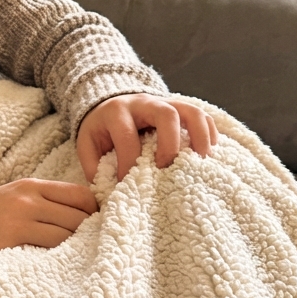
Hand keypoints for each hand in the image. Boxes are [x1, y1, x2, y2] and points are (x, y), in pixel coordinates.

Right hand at [0, 178, 97, 278]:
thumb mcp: (9, 199)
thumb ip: (40, 203)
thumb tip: (81, 218)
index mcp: (30, 185)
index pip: (81, 195)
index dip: (95, 213)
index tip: (97, 229)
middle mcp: (28, 198)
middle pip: (81, 215)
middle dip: (92, 233)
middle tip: (95, 250)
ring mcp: (20, 218)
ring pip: (70, 233)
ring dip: (79, 248)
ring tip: (81, 261)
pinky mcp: (11, 240)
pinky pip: (51, 249)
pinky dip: (61, 258)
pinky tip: (62, 267)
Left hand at [76, 94, 216, 183]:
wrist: (106, 104)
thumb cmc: (100, 130)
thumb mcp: (87, 146)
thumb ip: (95, 168)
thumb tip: (110, 195)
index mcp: (116, 112)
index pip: (127, 137)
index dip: (129, 163)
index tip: (130, 185)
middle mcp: (143, 102)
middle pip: (166, 114)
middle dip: (171, 144)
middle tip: (168, 169)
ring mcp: (164, 102)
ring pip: (190, 110)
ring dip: (199, 135)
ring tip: (202, 161)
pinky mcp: (179, 107)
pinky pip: (200, 114)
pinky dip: (208, 131)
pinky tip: (209, 151)